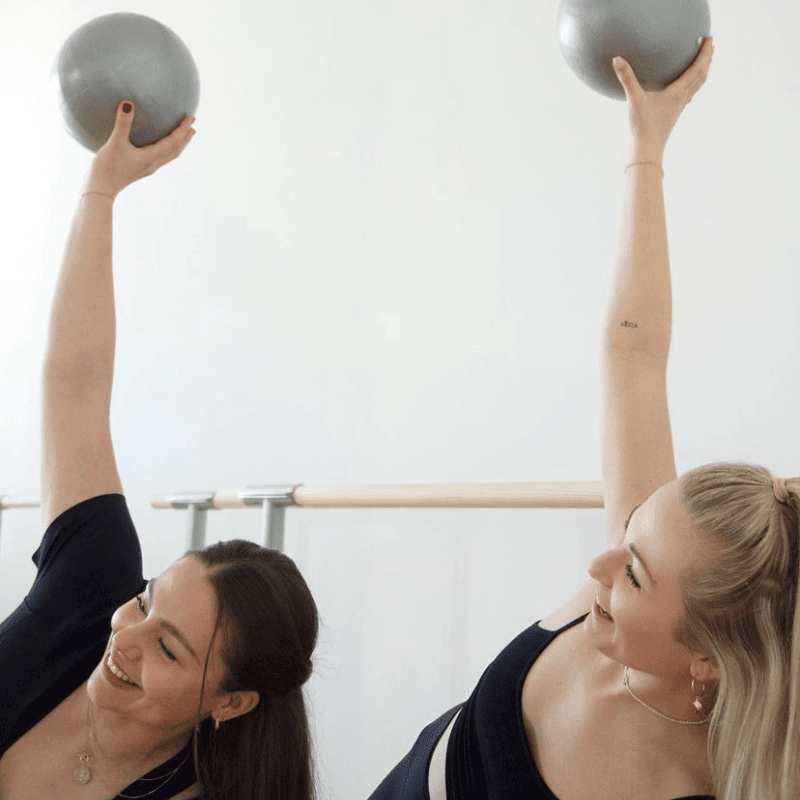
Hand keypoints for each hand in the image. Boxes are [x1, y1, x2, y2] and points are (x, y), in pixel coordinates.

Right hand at [85, 100, 196, 198]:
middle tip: (193, 125)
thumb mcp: (115, 143)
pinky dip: (167, 149)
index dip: (183, 129)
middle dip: (186, 137)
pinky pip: (161, 157)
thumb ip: (122, 123)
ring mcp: (149, 168)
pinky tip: (160, 143)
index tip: (191, 117)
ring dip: (179, 144)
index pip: (173, 141)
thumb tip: (127, 102)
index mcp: (152, 157)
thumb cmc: (107, 167)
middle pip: (176, 150)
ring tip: (184, 134)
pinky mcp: (142, 169)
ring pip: (170, 155)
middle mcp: (154, 164)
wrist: (102, 189)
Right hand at [613, 36, 714, 157]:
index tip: (710, 38)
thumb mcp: (634, 100)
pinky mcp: (672, 114)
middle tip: (711, 44)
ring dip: (702, 72)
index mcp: (677, 93)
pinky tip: (682, 86)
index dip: (704, 53)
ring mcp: (678, 108)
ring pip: (696, 86)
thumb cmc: (643, 127)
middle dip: (707, 59)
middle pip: (701, 76)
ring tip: (702, 62)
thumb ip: (627, 78)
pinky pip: (687, 95)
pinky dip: (691, 85)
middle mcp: (682, 99)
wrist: (647, 150)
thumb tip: (617, 58)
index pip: (697, 68)